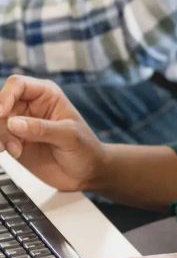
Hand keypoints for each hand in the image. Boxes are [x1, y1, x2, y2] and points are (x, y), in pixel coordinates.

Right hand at [0, 75, 107, 192]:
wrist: (86, 173)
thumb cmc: (85, 148)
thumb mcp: (68, 136)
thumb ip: (42, 129)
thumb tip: (14, 123)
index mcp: (46, 94)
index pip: (18, 85)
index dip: (6, 96)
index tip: (2, 113)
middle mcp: (30, 106)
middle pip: (2, 103)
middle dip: (1, 121)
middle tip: (10, 139)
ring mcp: (21, 125)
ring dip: (1, 136)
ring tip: (16, 150)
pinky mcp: (15, 142)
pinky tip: (11, 152)